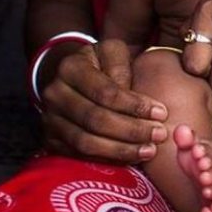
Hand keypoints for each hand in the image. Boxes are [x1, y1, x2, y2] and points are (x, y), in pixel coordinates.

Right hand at [40, 38, 167, 162]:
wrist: (70, 77)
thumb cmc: (99, 63)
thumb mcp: (112, 52)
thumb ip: (122, 67)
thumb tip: (132, 97)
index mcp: (70, 68)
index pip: (105, 92)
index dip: (134, 105)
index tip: (161, 112)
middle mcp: (55, 94)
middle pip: (95, 120)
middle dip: (131, 130)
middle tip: (159, 135)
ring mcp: (50, 120)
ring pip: (86, 143)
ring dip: (121, 149)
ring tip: (149, 150)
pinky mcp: (52, 141)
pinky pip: (80, 156)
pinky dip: (107, 159)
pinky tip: (131, 157)